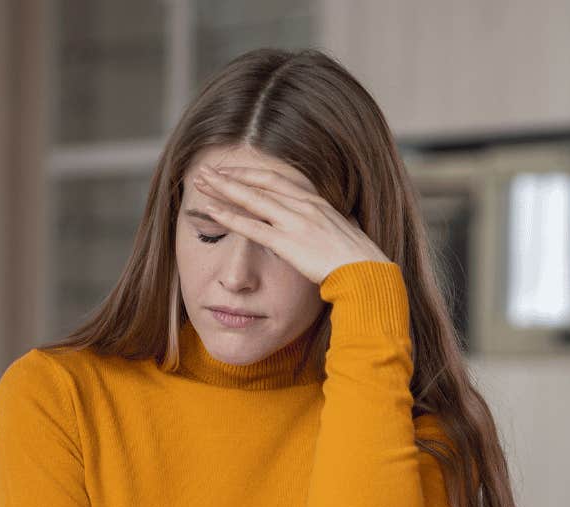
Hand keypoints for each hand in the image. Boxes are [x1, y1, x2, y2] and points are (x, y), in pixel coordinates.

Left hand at [189, 165, 389, 283]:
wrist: (369, 274)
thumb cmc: (360, 261)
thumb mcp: (343, 234)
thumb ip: (326, 226)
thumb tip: (325, 226)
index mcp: (317, 203)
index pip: (278, 180)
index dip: (253, 174)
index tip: (233, 172)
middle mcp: (305, 206)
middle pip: (261, 184)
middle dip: (232, 176)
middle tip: (207, 170)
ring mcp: (296, 222)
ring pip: (252, 199)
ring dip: (223, 189)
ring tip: (200, 182)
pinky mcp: (289, 242)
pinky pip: (253, 227)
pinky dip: (230, 217)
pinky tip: (211, 210)